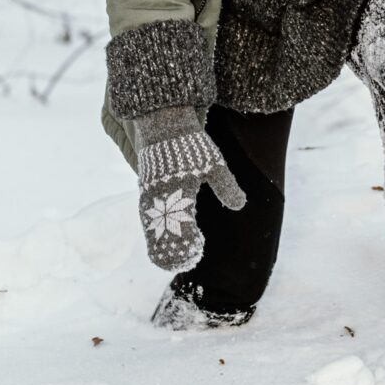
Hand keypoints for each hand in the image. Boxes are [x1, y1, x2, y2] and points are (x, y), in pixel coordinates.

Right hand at [129, 105, 245, 269]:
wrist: (163, 119)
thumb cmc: (191, 143)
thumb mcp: (213, 164)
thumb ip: (226, 187)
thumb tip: (240, 205)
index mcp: (178, 195)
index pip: (182, 231)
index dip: (188, 247)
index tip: (197, 253)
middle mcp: (160, 198)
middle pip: (161, 235)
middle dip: (171, 252)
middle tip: (181, 264)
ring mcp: (149, 193)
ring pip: (150, 227)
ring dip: (159, 244)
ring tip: (165, 260)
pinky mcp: (145, 187)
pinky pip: (146, 215)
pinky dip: (151, 229)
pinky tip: (156, 235)